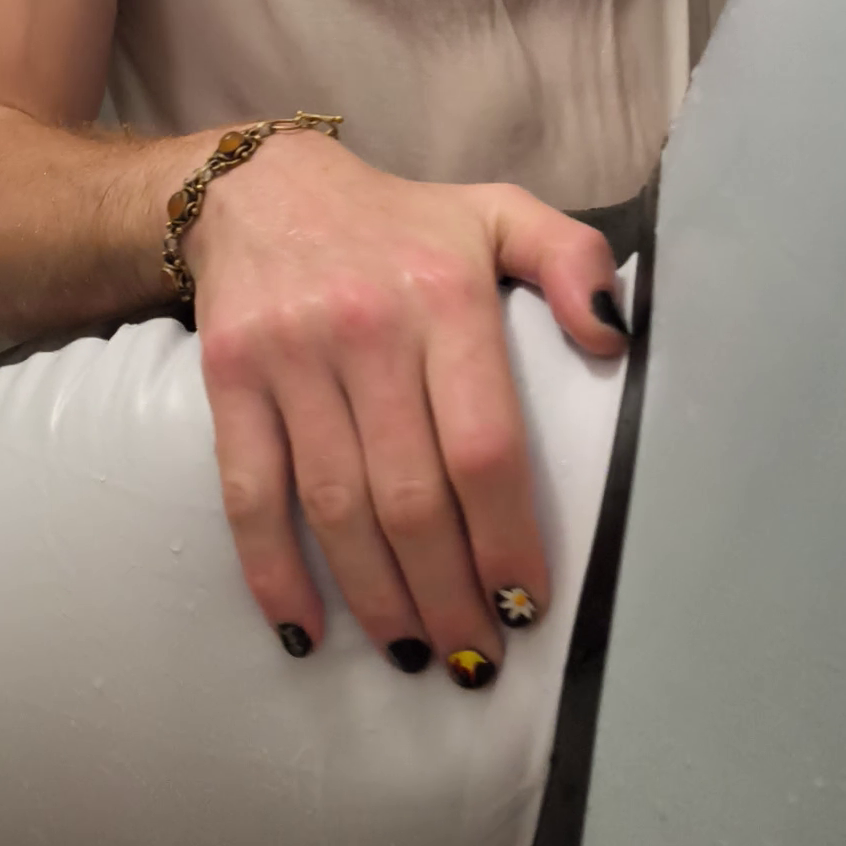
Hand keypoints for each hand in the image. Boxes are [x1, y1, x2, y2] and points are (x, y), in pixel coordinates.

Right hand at [187, 134, 627, 687]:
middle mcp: (368, 327)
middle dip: (449, 593)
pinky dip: (273, 570)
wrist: (262, 188)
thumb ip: (571, 261)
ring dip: (378, 598)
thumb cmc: (402, 223)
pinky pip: (250, 492)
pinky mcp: (228, 377)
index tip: (525, 603)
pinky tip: (305, 629)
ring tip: (414, 653)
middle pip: (411, 495)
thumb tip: (617, 341)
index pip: (484, 445)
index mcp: (446, 296)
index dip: (506, 538)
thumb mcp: (500, 213)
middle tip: (475, 657)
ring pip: (336, 508)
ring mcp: (292, 356)